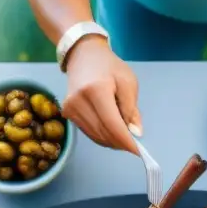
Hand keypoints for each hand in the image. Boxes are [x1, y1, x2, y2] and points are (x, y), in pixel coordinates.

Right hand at [63, 37, 139, 152]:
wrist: (83, 55)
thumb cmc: (109, 67)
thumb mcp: (128, 82)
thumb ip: (131, 109)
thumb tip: (135, 134)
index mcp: (96, 90)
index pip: (112, 124)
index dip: (126, 141)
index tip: (139, 152)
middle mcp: (79, 101)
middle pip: (103, 133)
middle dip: (120, 143)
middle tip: (134, 144)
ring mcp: (70, 108)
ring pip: (96, 136)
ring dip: (112, 141)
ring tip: (124, 135)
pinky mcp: (67, 113)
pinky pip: (89, 132)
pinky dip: (102, 136)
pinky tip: (111, 131)